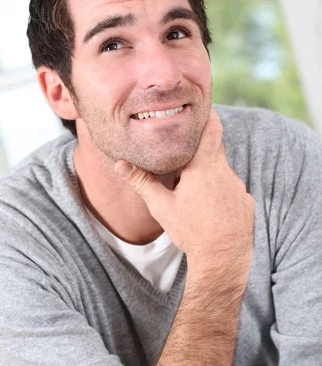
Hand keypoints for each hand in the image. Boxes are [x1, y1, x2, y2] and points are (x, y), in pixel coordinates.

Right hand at [114, 107, 254, 289]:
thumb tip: (119, 165)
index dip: (209, 114)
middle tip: (186, 148)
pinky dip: (220, 192)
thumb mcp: (162, 206)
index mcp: (204, 167)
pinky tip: (209, 207)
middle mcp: (225, 172)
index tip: (203, 106)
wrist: (223, 259)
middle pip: (215, 148)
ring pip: (222, 171)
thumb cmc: (191, 231)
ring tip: (194, 189)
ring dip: (209, 174)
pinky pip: (231, 189)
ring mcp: (238, 187)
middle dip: (202, 147)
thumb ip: (141, 182)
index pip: (212, 129)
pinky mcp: (246, 202)